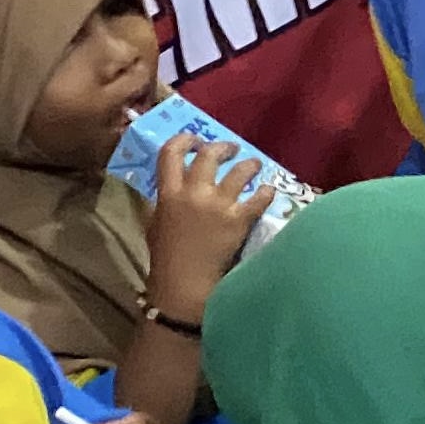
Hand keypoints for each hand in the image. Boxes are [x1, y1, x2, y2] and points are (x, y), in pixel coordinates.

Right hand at [144, 134, 268, 314]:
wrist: (184, 283)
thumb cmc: (166, 257)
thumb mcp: (155, 224)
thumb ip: (163, 203)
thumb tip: (169, 191)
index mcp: (168, 193)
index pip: (170, 153)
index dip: (184, 140)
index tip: (195, 140)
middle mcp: (193, 193)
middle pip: (209, 155)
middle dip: (223, 147)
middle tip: (233, 149)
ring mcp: (218, 205)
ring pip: (240, 170)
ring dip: (250, 165)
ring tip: (256, 166)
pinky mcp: (239, 219)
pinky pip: (259, 198)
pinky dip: (266, 192)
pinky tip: (269, 192)